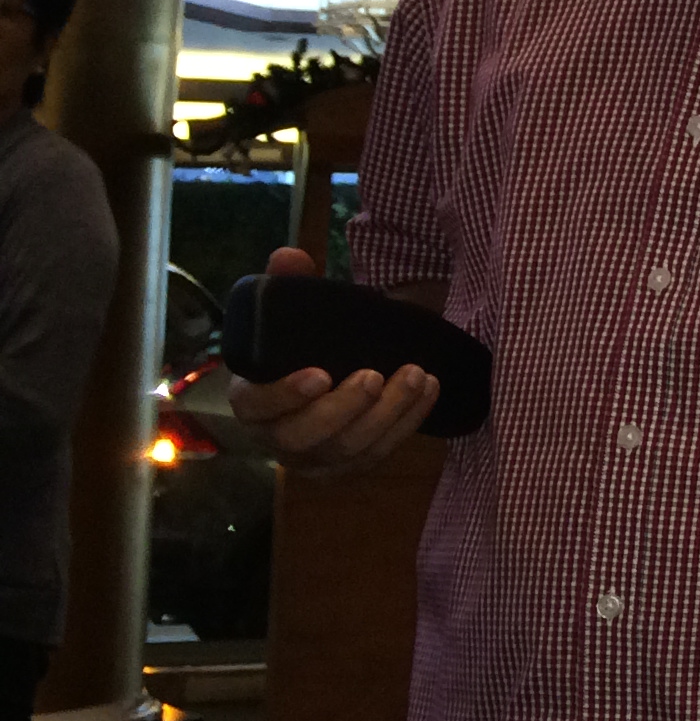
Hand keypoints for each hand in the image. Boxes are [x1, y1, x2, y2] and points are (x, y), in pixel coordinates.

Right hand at [224, 248, 439, 472]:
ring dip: (386, 414)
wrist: (326, 377)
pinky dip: (407, 423)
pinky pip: (381, 452)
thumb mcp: (288, 315)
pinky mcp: (351, 464)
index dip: (284, 395)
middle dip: (343, 408)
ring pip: (349, 449)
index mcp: (251, 401)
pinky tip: (428, 390)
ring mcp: (316, 458)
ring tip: (416, 376)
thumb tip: (289, 256)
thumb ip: (286, 286)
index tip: (319, 373)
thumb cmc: (299, 347)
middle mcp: (277, 438)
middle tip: (375, 375)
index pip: (257, 407)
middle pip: (304, 437)